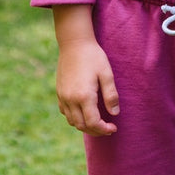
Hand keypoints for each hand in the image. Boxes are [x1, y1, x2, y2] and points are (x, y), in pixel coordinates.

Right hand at [52, 5, 118, 135]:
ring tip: (97, 123)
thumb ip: (111, 95)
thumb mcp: (107, 74)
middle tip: (108, 128)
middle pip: (82, 126)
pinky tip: (84, 113)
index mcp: (84, 96)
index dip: (104, 129)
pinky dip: (75, 118)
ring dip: (85, 126)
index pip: (93, 123)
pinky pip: (65, 112)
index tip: (113, 128)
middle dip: (96, 131)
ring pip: (72, 121)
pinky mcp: (59, 92)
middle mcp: (71, 99)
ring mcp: (63, 96)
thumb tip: (114, 113)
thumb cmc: (93, 57)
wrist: (74, 43)